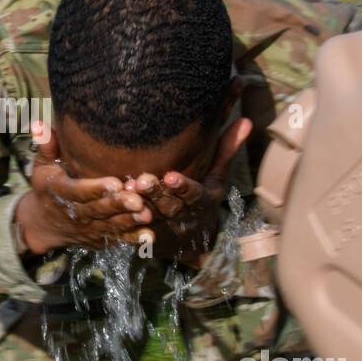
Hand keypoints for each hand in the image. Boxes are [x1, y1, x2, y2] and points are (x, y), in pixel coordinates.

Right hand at [15, 123, 148, 255]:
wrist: (44, 224)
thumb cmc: (47, 186)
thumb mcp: (42, 166)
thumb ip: (46, 146)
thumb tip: (39, 125)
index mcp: (61, 192)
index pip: (79, 191)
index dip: (96, 189)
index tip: (115, 183)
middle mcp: (76, 213)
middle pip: (99, 210)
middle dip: (118, 206)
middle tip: (137, 200)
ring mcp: (89, 228)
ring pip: (111, 225)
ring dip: (129, 221)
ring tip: (148, 214)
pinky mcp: (100, 238)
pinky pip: (118, 239)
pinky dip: (133, 239)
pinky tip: (149, 236)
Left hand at [129, 115, 253, 264]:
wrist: (193, 240)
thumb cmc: (204, 196)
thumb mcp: (218, 177)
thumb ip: (227, 149)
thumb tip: (247, 120)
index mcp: (203, 201)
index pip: (193, 194)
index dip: (183, 187)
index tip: (171, 176)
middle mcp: (184, 216)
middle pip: (169, 205)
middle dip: (156, 194)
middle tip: (142, 179)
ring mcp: (165, 228)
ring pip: (150, 217)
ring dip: (138, 204)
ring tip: (126, 188)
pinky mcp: (146, 234)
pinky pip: (134, 229)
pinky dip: (125, 220)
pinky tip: (114, 205)